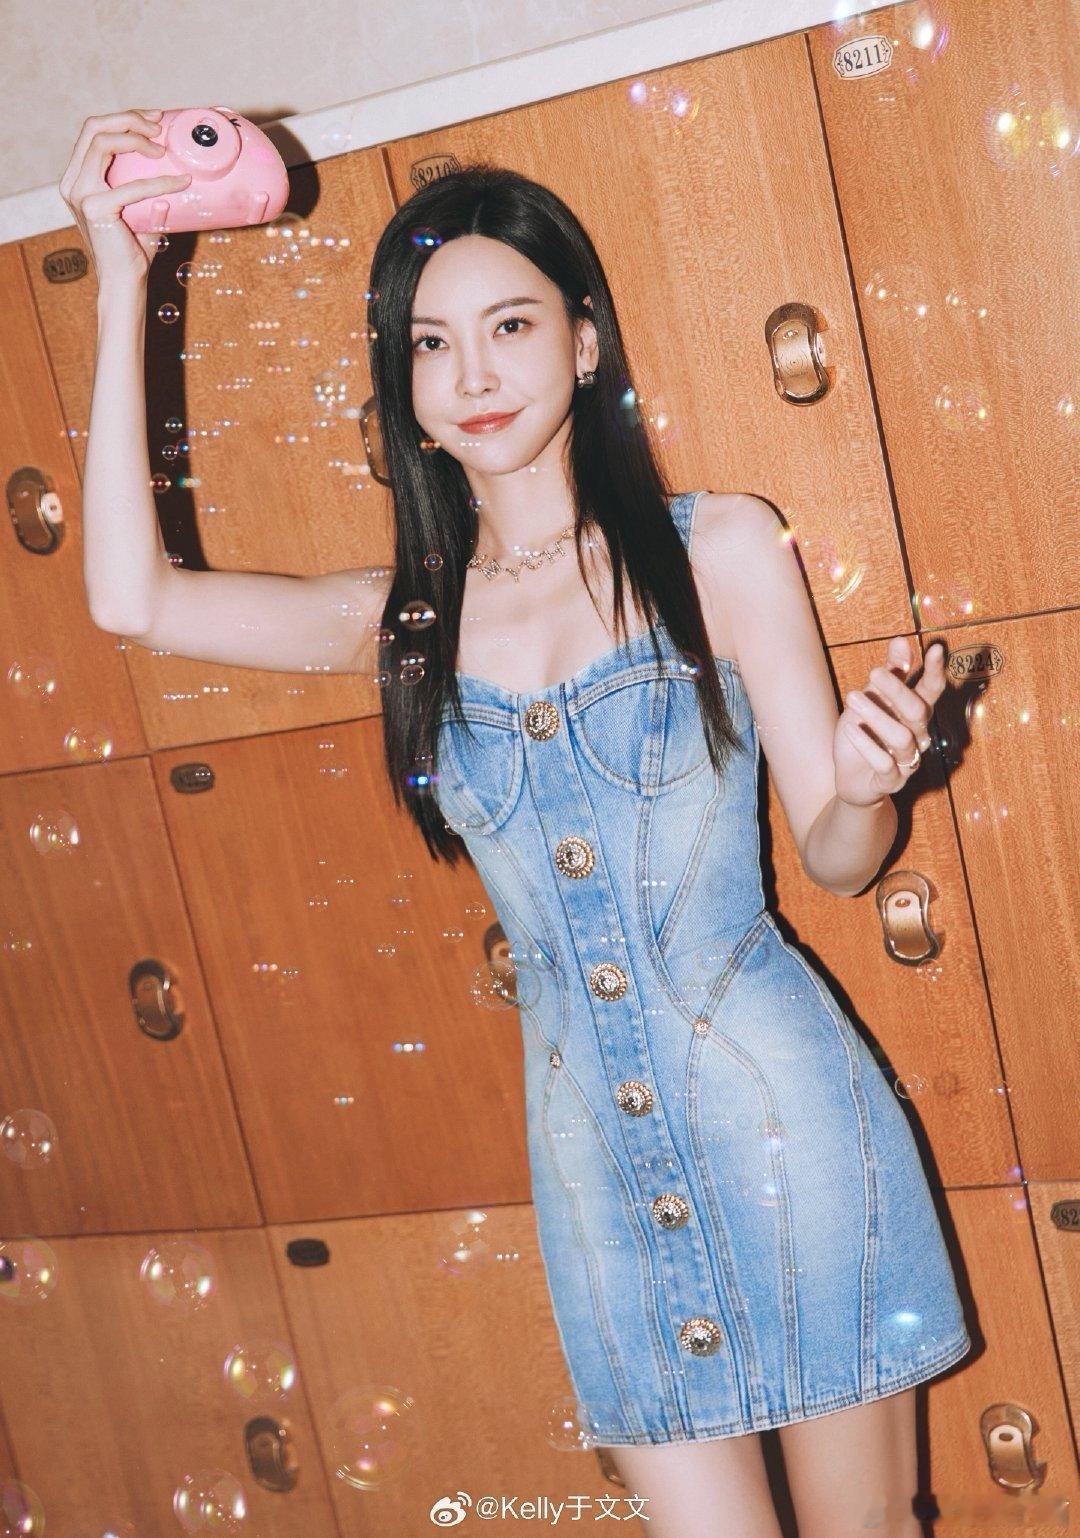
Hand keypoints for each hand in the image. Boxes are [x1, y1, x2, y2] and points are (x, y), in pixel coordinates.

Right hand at [59, 108, 191, 286]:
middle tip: (159, 126)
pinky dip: (160, 182)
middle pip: (94, 127)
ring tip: (164, 150)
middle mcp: (73, 181)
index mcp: (78, 176)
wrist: (126, 282)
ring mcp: (79, 193)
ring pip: (102, 142)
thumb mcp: (140, 207)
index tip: (155, 119)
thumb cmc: (135, 247)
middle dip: (128, 118)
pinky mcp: (94, 208)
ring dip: (136, 138)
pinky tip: (182, 182)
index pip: (95, 130)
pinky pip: (131, 185)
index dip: (124, 117)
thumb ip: (148, 186)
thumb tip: (180, 166)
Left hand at [833, 637, 945, 807]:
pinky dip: (867, 745)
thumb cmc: (864, 734)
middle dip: (896, 690)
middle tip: (872, 673)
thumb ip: (889, 674)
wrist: (851, 780)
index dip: (936, 671)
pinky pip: (884, 764)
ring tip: (852, 698)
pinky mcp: (890, 782)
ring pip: (902, 737)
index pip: (932, 690)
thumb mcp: (871, 700)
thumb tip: (901, 640)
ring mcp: (907, 761)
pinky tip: (850, 729)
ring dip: (877, 716)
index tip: (935, 649)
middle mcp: (918, 736)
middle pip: (918, 710)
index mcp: (916, 714)